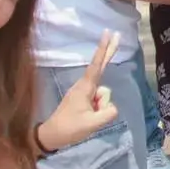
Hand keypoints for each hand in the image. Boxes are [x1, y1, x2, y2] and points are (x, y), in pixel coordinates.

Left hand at [36, 31, 120, 151]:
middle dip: (109, 51)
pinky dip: (100, 107)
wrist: (51, 135)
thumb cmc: (70, 128)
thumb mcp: (93, 123)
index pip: (97, 64)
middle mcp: (85, 85)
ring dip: (102, 105)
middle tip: (118, 34)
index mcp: (85, 87)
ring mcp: (84, 91)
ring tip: (90, 117)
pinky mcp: (84, 98)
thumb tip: (113, 106)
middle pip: (101, 65)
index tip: (108, 33)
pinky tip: (93, 116)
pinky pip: (99, 98)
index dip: (104, 48)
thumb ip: (109, 112)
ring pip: (104, 92)